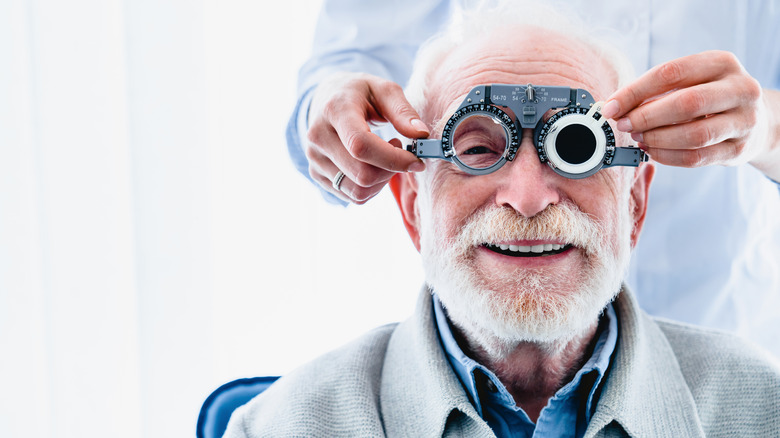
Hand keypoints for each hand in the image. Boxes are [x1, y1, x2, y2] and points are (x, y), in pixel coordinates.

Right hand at [305, 72, 428, 203]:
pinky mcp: (316, 174)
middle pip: (362, 174)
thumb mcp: (384, 90)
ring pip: (358, 192)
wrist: (326, 99)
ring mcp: (314, 158)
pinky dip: (372, 187)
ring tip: (385, 157)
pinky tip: (373, 165)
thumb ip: (403, 111)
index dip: (393, 159)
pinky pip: (352, 196)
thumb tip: (421, 134)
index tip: (416, 160)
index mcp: (334, 110)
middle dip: (391, 171)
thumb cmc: (360, 94)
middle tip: (401, 152)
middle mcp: (318, 137)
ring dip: (382, 181)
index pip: (361, 146)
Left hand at [601, 51, 779, 179]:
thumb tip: (614, 107)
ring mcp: (744, 121)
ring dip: (656, 139)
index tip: (610, 107)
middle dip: (645, 117)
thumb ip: (656, 91)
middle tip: (623, 125)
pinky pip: (696, 157)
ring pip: (693, 135)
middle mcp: (740, 89)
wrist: (755, 119)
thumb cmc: (710, 97)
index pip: (670, 73)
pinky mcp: (739, 150)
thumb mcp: (691, 82)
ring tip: (638, 138)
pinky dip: (667, 156)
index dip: (635, 92)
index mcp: (722, 63)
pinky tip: (652, 151)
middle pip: (685, 104)